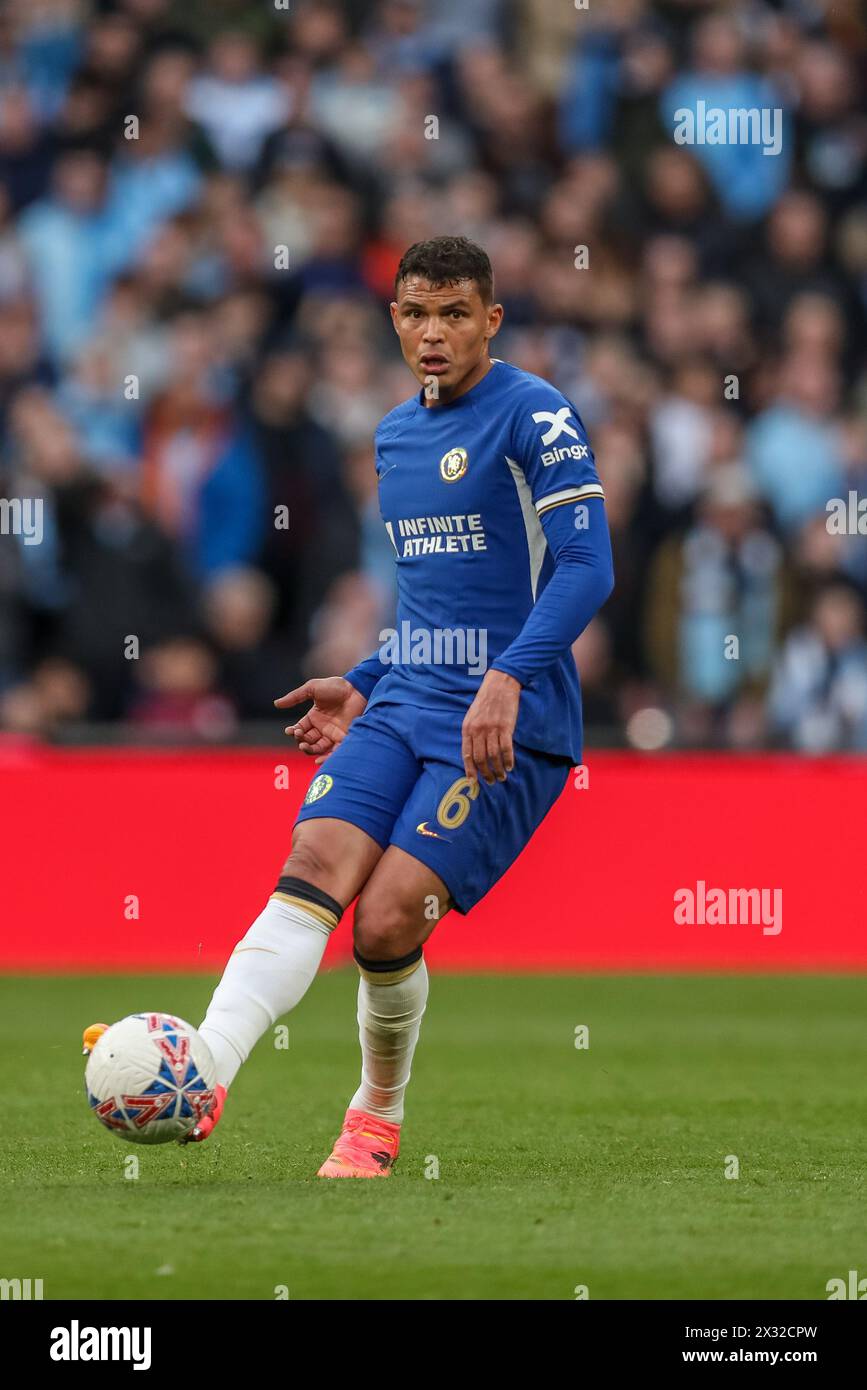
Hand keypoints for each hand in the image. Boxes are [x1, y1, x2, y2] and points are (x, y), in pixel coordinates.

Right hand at [274, 677, 366, 763]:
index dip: (294, 732)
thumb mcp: (312, 688)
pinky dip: (326, 757)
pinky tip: (318, 759)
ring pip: (318, 748)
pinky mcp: (344, 738)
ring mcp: (333, 734)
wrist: (356, 689)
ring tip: (304, 747)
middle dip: (301, 742)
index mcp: (314, 717)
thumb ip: (295, 697)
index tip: (291, 731)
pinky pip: (334, 752)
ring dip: (309, 750)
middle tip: (299, 738)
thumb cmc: (336, 687)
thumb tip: (276, 704)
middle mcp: (323, 727)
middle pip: (307, 741)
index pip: (300, 729)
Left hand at [461, 669, 520, 784]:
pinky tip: (510, 766)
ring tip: (502, 776)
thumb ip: (471, 733)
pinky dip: (508, 760)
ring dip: (498, 769)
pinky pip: (506, 748)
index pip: (466, 754)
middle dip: (486, 773)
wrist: (499, 684)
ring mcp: (492, 729)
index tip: (473, 781)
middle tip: (491, 781)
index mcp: (467, 728)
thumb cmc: (486, 701)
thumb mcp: (472, 716)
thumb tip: (472, 754)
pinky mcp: (505, 727)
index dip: (470, 770)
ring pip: (494, 756)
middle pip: (480, 758)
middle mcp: (478, 730)